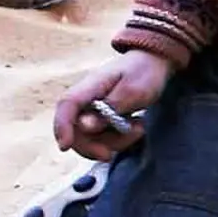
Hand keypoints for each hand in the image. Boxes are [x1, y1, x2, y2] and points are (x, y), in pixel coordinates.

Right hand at [53, 50, 174, 160]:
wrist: (156, 62)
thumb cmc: (144, 72)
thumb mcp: (133, 91)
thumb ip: (109, 109)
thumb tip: (84, 126)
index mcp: (90, 86)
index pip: (66, 106)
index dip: (62, 127)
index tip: (64, 147)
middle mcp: (86, 99)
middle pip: (75, 129)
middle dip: (92, 146)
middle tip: (112, 154)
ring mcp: (93, 109)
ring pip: (91, 137)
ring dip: (114, 142)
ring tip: (140, 128)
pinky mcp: (103, 118)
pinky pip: (103, 136)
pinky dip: (119, 139)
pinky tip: (138, 127)